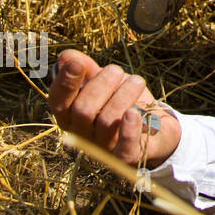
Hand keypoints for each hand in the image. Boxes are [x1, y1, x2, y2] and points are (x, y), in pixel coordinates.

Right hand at [47, 49, 180, 167]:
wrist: (157, 128)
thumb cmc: (124, 101)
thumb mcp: (106, 82)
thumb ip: (87, 70)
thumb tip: (66, 57)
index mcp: (70, 116)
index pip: (57, 102)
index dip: (65, 83)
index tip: (77, 64)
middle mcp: (82, 135)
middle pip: (83, 109)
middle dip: (102, 83)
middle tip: (117, 71)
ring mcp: (104, 148)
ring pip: (106, 121)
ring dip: (124, 94)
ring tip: (136, 82)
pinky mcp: (127, 157)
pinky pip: (125, 148)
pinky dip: (129, 129)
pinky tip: (134, 113)